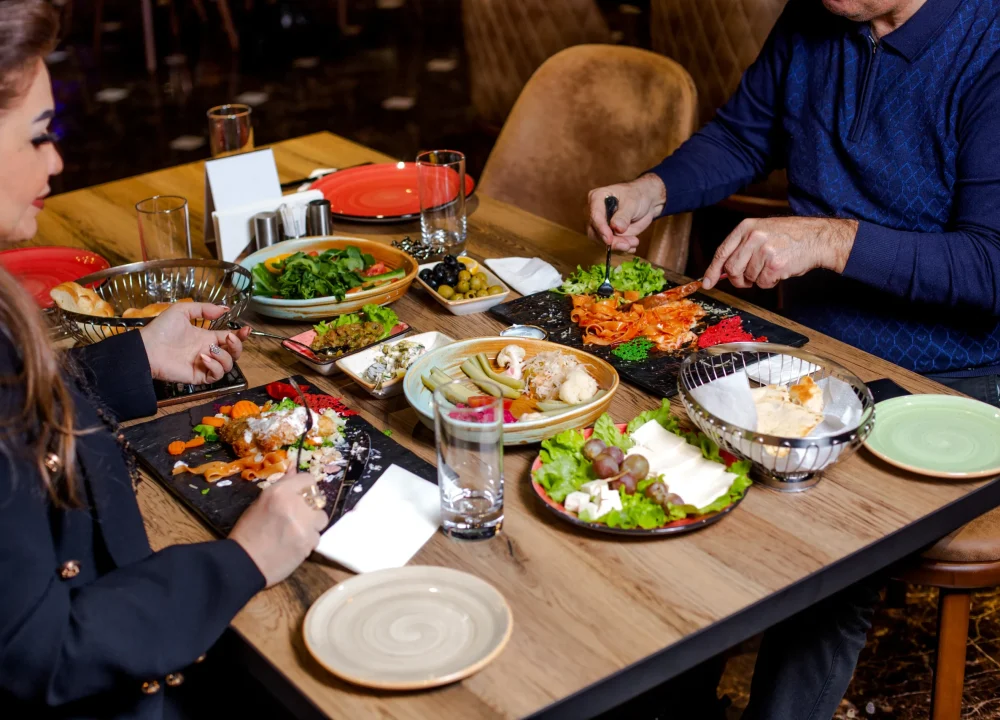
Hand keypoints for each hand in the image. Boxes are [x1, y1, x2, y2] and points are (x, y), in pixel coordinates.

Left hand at [138, 303, 251, 383]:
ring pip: (228, 365)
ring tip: (210, 349)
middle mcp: (209, 351)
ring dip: (224, 356)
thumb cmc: (161, 330)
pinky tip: (203, 358)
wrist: (146, 348)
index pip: (230, 338)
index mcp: (207, 337)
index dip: (241, 335)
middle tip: (229, 338)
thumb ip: (204, 309)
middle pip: (234, 353)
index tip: (246, 329)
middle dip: (237, 346)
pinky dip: (214, 366)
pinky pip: (216, 375)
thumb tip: (226, 308)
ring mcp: (204, 365)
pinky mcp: (199, 376)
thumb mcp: (182, 311)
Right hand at [229, 473, 327, 586]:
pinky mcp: (309, 543)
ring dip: (312, 524)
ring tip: (296, 530)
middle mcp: (295, 505)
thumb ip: (282, 485)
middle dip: (310, 507)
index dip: (305, 487)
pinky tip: (294, 543)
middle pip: (318, 499)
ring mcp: (304, 525)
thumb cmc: (248, 531)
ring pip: (321, 519)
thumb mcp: (261, 502)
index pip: (308, 479)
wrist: (245, 562)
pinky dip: (308, 540)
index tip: (300, 495)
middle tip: (297, 516)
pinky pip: (317, 536)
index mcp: (280, 492)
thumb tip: (294, 467)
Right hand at [587, 174, 666, 251]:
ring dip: (618, 246)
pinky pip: (611, 247)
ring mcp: (601, 226)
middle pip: (595, 232)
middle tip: (626, 245)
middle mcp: (595, 213)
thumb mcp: (632, 202)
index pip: (595, 215)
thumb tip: (616, 228)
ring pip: (602, 242)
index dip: (601, 228)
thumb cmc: (637, 196)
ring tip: (634, 243)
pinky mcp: (608, 235)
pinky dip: (621, 250)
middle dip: (611, 241)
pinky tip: (632, 247)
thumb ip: (623, 215)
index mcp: (597, 198)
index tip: (609, 240)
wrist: (646, 202)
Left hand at [703, 217, 858, 289]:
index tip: (707, 282)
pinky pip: (763, 283)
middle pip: (732, 269)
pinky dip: (770, 282)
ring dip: (758, 279)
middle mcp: (753, 237)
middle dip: (738, 279)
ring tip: (772, 266)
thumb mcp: (761, 231)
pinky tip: (780, 270)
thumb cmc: (789, 237)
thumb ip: (741, 248)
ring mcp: (764, 250)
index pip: (722, 252)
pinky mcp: (775, 264)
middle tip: (748, 279)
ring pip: (748, 278)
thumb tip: (722, 271)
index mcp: (746, 227)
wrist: (817, 237)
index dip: (712, 270)